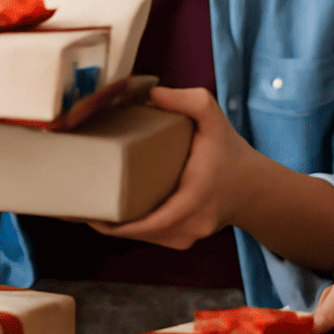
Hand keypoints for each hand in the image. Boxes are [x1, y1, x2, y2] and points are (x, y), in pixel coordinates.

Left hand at [87, 85, 258, 248]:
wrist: (254, 188)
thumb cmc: (230, 153)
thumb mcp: (214, 118)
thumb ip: (188, 100)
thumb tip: (151, 93)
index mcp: (192, 200)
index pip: (146, 222)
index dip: (113, 223)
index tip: (87, 211)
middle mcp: (187, 227)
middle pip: (137, 232)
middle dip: (106, 221)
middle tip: (78, 202)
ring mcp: (185, 238)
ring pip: (142, 237)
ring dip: (117, 226)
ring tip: (89, 206)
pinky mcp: (182, 240)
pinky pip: (150, 236)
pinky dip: (131, 227)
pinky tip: (112, 213)